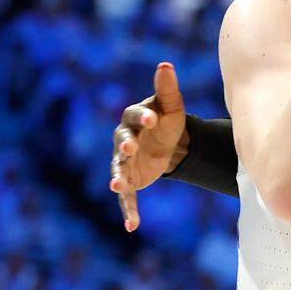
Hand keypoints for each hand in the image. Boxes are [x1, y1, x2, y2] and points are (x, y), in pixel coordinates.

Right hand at [109, 62, 186, 230]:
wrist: (172, 144)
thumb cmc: (169, 120)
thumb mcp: (173, 104)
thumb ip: (168, 87)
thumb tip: (165, 64)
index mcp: (135, 118)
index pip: (136, 115)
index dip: (144, 117)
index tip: (153, 119)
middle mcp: (124, 139)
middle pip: (122, 141)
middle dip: (125, 145)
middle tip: (130, 148)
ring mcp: (125, 161)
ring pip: (118, 169)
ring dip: (118, 177)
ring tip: (117, 185)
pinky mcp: (131, 180)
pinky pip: (127, 197)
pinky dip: (129, 210)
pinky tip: (132, 226)